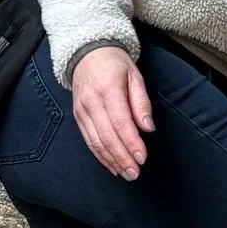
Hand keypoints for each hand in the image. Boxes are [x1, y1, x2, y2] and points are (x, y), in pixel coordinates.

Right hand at [69, 45, 152, 178]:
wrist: (87, 54)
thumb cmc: (116, 65)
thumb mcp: (135, 77)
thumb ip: (141, 103)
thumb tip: (148, 128)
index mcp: (108, 89)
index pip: (120, 122)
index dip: (131, 143)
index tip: (142, 158)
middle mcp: (91, 102)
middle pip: (107, 136)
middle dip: (122, 158)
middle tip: (135, 173)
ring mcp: (82, 110)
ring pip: (96, 142)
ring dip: (111, 161)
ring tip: (126, 174)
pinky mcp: (78, 117)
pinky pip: (88, 141)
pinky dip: (101, 156)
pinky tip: (112, 165)